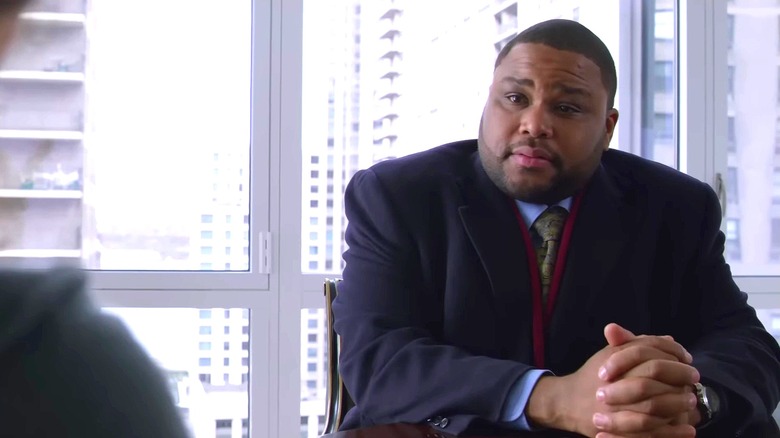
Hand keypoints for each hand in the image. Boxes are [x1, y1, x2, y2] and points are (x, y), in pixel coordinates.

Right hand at [525, 325, 693, 436]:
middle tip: (694, 380)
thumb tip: (671, 339)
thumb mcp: (610, 354)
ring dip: (677, 403)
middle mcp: (614, 381)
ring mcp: (616, 407)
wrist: (568, 402)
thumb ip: (638, 344)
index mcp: (613, 359)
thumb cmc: (593, 376)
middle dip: (678, 376)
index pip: (648, 350)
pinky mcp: (618, 429)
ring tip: (690, 402)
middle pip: (654, 374)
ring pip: (654, 404)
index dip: (672, 352)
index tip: (688, 360)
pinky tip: (687, 429)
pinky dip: (672, 432)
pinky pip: (650, 432)